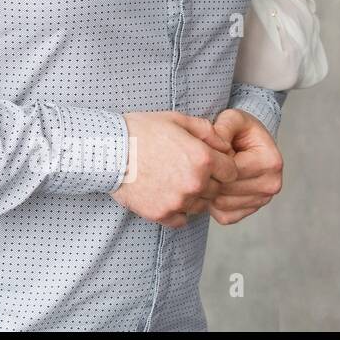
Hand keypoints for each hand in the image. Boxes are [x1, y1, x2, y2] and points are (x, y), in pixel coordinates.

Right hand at [111, 111, 237, 228]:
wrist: (108, 150)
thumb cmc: (141, 131)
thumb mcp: (176, 119)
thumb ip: (207, 130)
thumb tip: (225, 145)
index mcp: (203, 159)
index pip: (232, 171)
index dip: (221, 165)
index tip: (207, 161)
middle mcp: (195, 183)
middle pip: (216, 190)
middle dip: (207, 181)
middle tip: (184, 169)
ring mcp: (178, 201)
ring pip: (200, 205)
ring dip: (192, 196)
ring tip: (171, 180)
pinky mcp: (161, 214)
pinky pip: (181, 219)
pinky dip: (176, 210)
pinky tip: (163, 194)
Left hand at [206, 109, 283, 224]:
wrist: (248, 144)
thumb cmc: (239, 130)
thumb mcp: (232, 119)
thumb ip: (223, 126)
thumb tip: (217, 143)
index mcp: (271, 161)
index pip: (231, 170)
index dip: (211, 162)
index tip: (203, 151)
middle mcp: (271, 184)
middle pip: (226, 189)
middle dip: (207, 177)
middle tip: (199, 164)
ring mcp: (262, 200)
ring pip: (222, 205)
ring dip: (208, 191)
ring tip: (206, 174)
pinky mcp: (250, 211)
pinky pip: (224, 216)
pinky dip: (212, 205)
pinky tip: (210, 187)